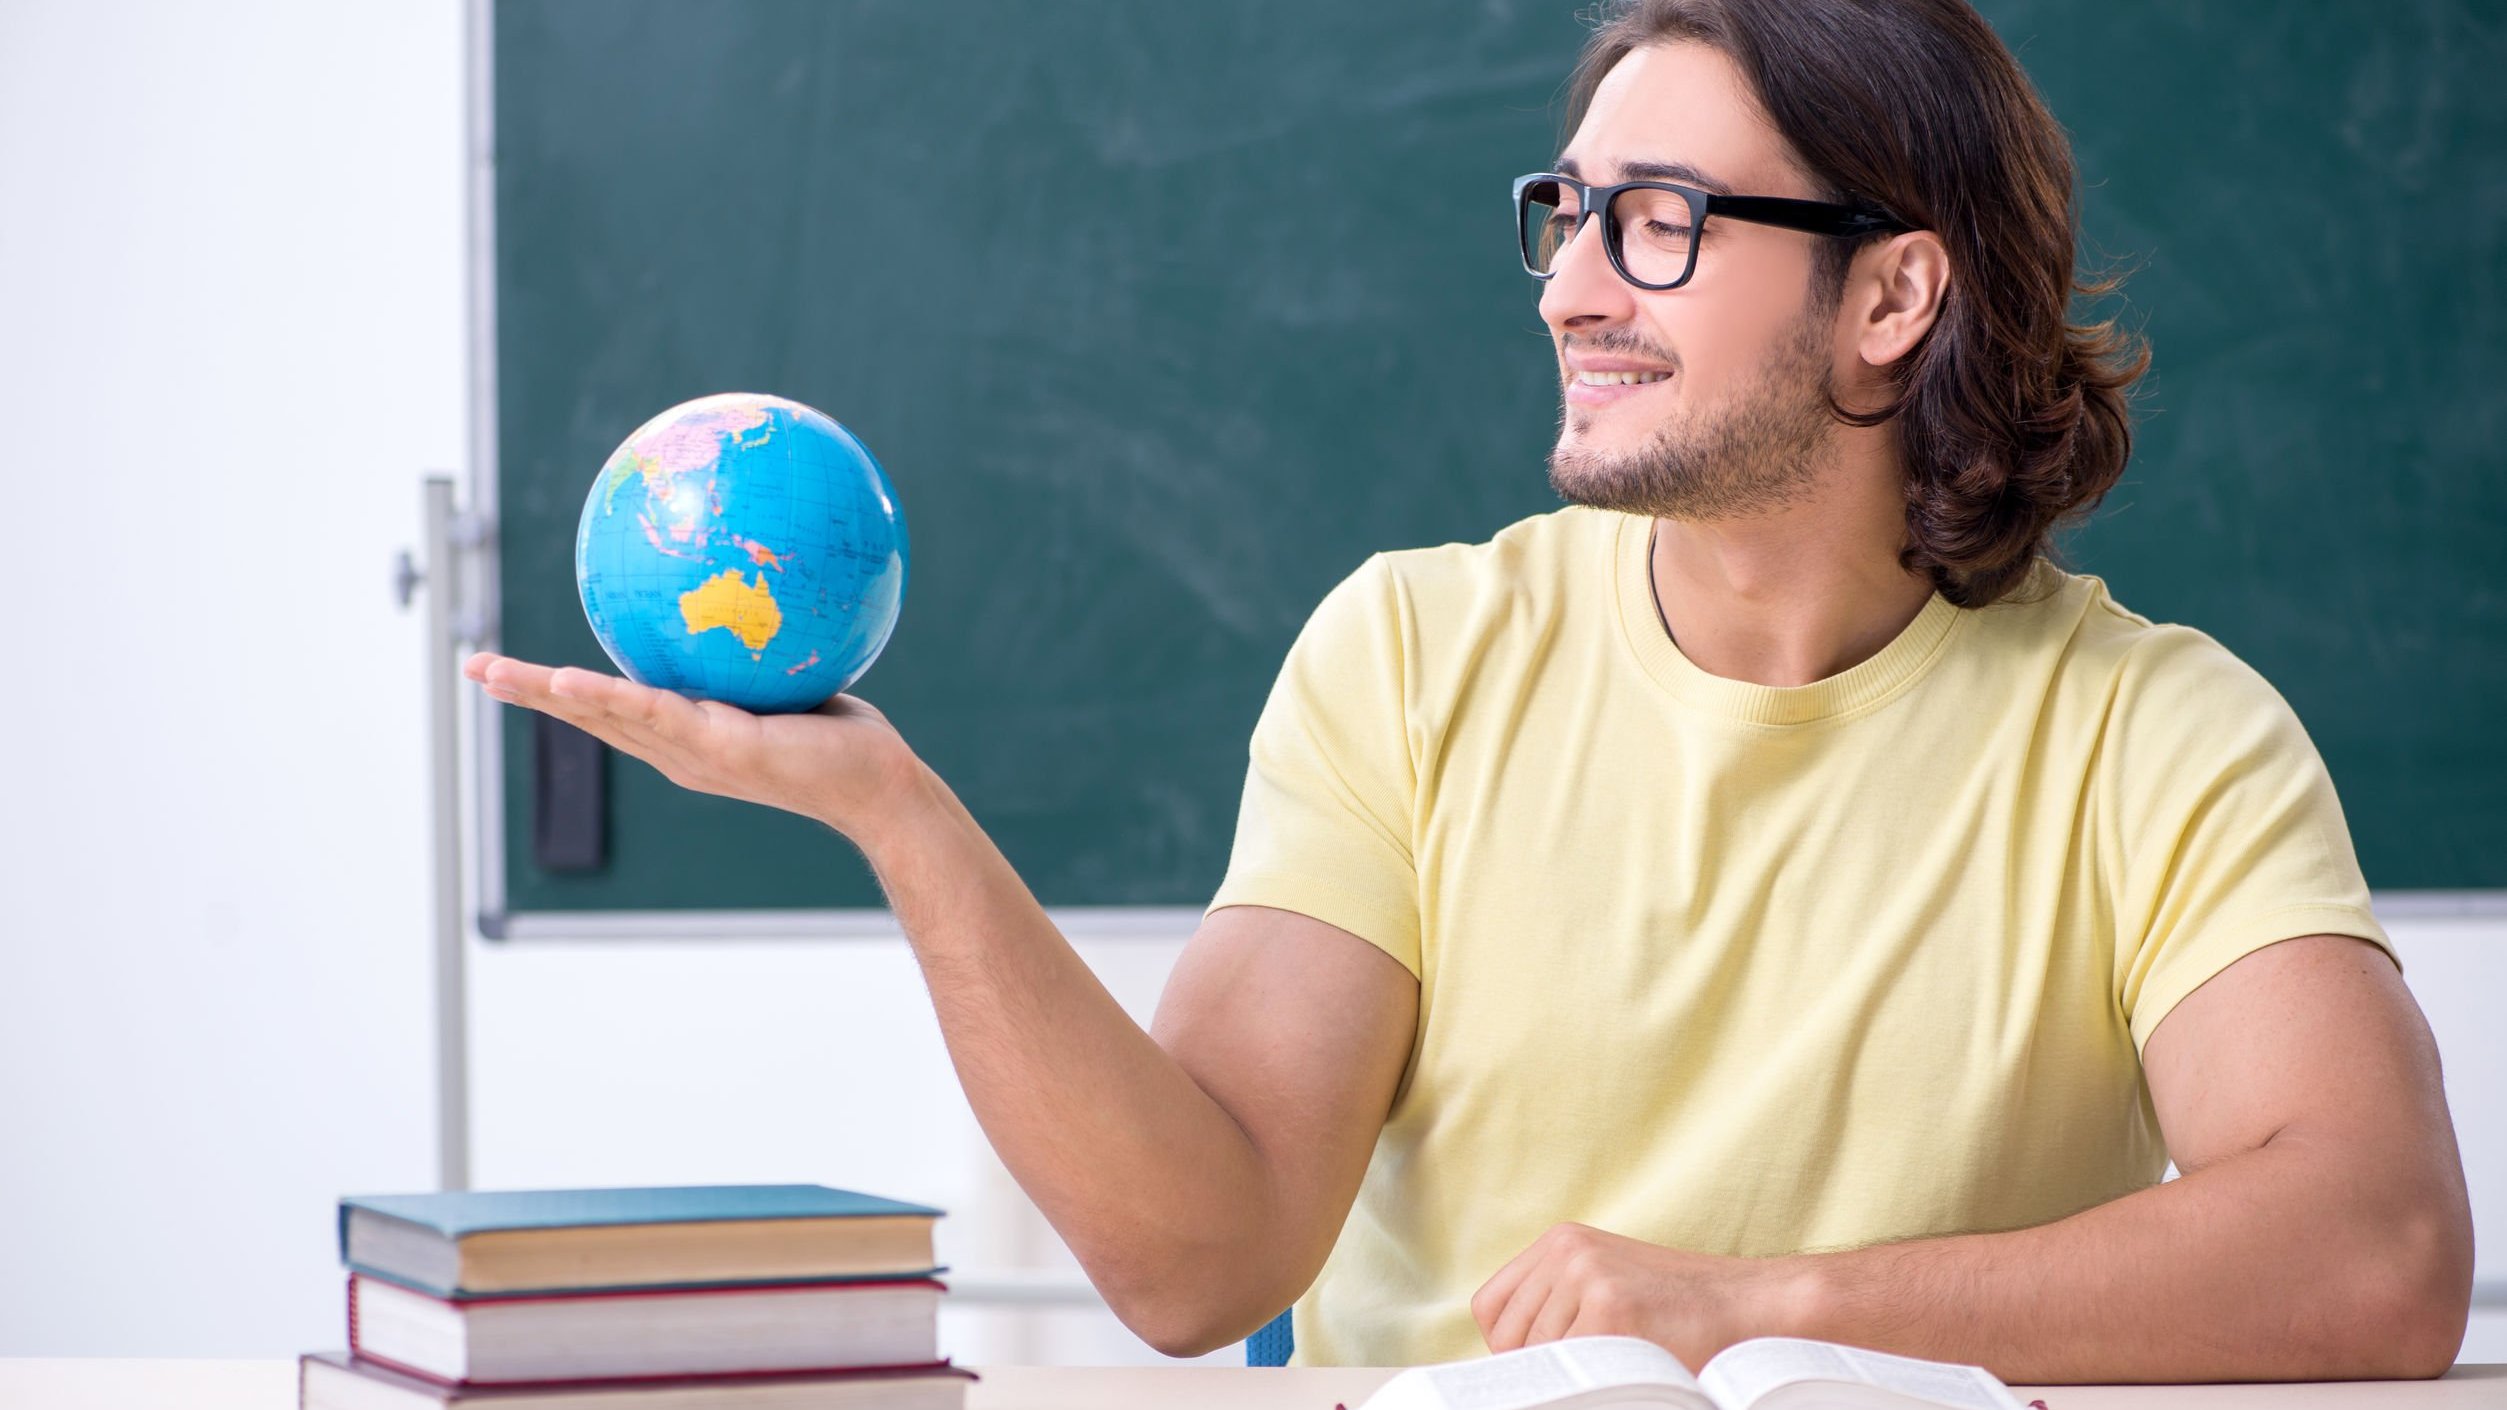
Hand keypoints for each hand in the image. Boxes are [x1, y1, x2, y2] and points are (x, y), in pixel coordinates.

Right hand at [463, 652, 928, 840]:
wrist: (880, 784)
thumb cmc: (843, 734)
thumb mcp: (787, 680)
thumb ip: (754, 645)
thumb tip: (745, 580)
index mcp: (684, 736)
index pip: (609, 708)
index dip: (559, 689)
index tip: (516, 666)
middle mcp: (676, 751)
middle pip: (585, 716)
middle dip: (526, 694)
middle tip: (470, 667)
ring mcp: (692, 755)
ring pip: (602, 716)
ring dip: (543, 696)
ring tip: (491, 673)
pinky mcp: (719, 750)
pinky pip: (652, 713)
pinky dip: (602, 696)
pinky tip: (563, 679)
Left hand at [1470, 1222, 1817, 1364]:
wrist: (1755, 1304)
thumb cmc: (1683, 1310)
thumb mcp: (1608, 1286)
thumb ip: (1559, 1306)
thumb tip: (1510, 1362)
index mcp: (1562, 1241)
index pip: (1492, 1309)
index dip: (1512, 1347)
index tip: (1547, 1365)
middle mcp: (1568, 1252)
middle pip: (1509, 1337)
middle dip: (1541, 1366)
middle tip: (1592, 1373)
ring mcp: (1588, 1277)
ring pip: (1538, 1357)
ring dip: (1574, 1376)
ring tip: (1621, 1368)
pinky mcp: (1611, 1310)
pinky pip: (1573, 1371)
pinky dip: (1596, 1385)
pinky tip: (1630, 1376)